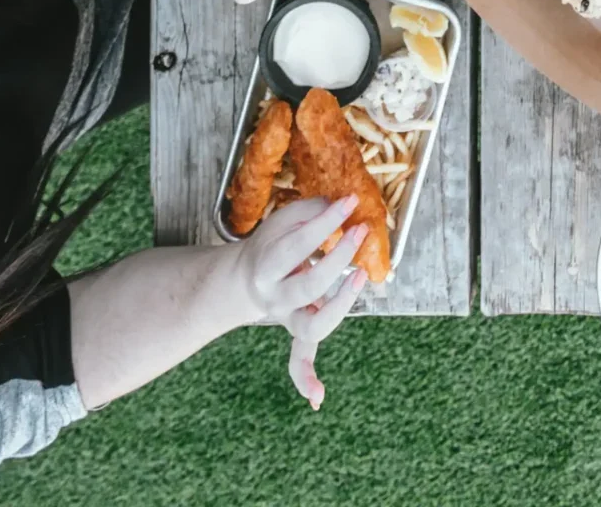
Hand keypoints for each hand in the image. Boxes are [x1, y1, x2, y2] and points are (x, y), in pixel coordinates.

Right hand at [232, 197, 368, 409]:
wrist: (243, 279)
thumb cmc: (271, 245)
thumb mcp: (281, 221)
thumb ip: (308, 211)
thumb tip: (340, 204)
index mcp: (266, 264)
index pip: (298, 244)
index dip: (326, 221)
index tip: (349, 203)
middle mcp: (275, 297)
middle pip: (308, 285)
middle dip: (337, 259)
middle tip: (358, 233)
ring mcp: (287, 318)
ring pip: (311, 327)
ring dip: (338, 307)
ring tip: (358, 280)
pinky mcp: (298, 332)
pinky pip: (299, 360)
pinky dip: (305, 380)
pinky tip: (318, 398)